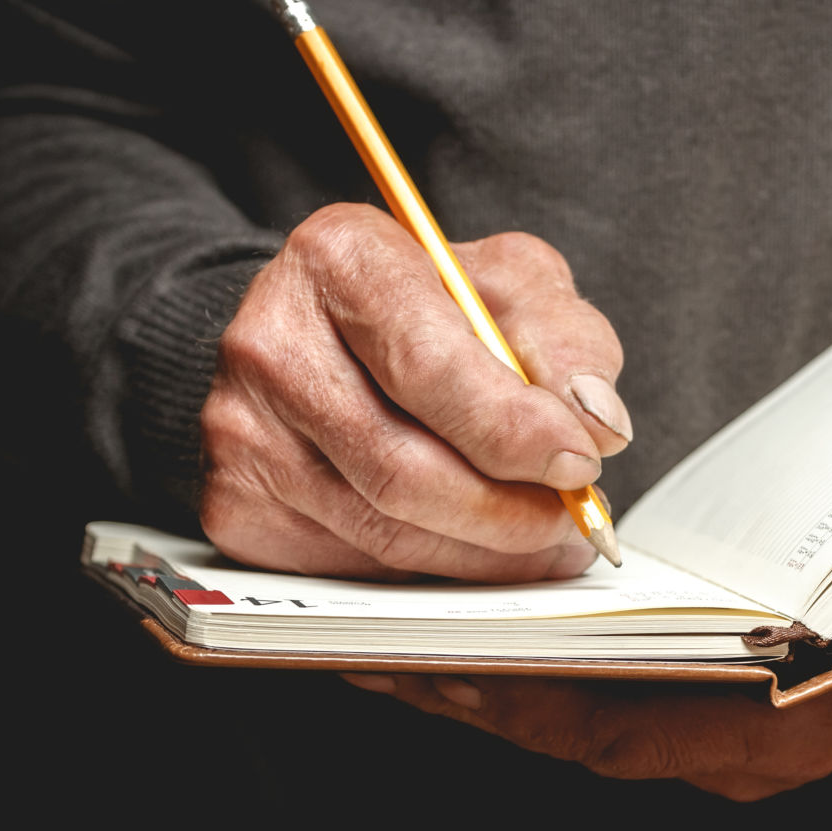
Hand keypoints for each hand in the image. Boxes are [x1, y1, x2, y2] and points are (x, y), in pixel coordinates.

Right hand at [199, 202, 630, 580]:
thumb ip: (566, 339)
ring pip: (384, 533)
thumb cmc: (425, 305)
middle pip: (403, 468)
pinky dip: (432, 571)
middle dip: (509, 512)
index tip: (581, 459)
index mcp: (341, 259)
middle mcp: (271, 343)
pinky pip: (353, 567)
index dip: (512, 428)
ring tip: (544, 538)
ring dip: (484, 554)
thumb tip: (596, 420)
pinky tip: (474, 546)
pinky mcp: (235, 506)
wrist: (315, 334)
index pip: (427, 364)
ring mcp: (242, 432)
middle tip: (573, 517)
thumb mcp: (510, 285)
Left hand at [347, 510, 831, 799]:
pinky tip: (463, 621)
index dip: (533, 704)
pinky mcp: (688, 694)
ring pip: (569, 717)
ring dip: (480, 680)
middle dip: (475, 693)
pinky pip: (584, 692)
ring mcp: (707, 730)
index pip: (629, 733)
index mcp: (791, 733)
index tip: (453, 663)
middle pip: (574, 732)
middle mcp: (734, 752)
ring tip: (389, 632)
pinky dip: (516, 664)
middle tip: (379, 647)